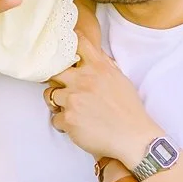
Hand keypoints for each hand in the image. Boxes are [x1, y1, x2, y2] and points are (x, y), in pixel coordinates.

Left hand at [43, 30, 158, 161]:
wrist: (133, 137)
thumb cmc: (129, 110)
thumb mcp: (120, 79)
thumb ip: (104, 65)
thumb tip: (94, 53)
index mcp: (98, 67)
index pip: (77, 44)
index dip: (66, 46)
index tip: (62, 52)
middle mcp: (83, 80)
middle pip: (53, 70)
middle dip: (55, 80)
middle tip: (62, 88)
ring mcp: (73, 99)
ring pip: (49, 95)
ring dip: (57, 103)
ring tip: (71, 110)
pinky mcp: (68, 118)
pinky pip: (55, 118)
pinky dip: (63, 123)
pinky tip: (76, 125)